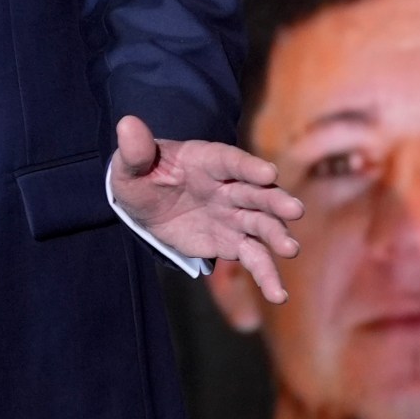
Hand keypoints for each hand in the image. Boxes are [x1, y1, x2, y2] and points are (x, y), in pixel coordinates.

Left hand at [108, 115, 302, 303]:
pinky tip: (277, 295)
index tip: (268, 174)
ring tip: (289, 249)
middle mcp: (228, 187)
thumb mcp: (129, 166)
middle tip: (294, 211)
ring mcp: (233, 215)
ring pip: (261, 225)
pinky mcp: (231, 241)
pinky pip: (253, 257)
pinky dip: (266, 275)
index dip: (249, 166)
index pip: (231, 161)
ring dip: (276, 236)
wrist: (146, 203)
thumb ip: (133, 151)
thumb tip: (126, 123)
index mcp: (207, 161)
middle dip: (274, 201)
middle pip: (256, 193)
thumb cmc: (141, 177)